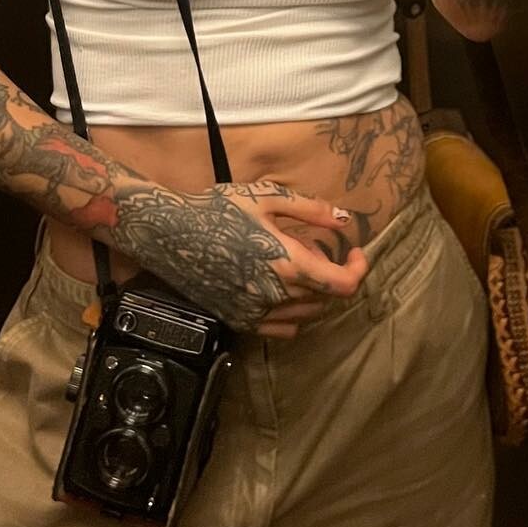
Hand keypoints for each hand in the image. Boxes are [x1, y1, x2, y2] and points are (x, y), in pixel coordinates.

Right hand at [123, 178, 367, 341]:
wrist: (169, 234)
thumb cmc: (218, 209)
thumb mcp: (267, 197)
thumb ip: (311, 210)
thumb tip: (345, 219)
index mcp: (287, 263)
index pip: (342, 285)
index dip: (358, 270)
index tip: (355, 252)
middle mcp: (276, 296)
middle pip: (326, 298)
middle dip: (332, 273)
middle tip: (318, 248)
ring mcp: (256, 313)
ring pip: (307, 315)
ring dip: (314, 293)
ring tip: (298, 265)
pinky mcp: (240, 322)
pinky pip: (283, 329)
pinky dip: (294, 313)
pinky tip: (280, 288)